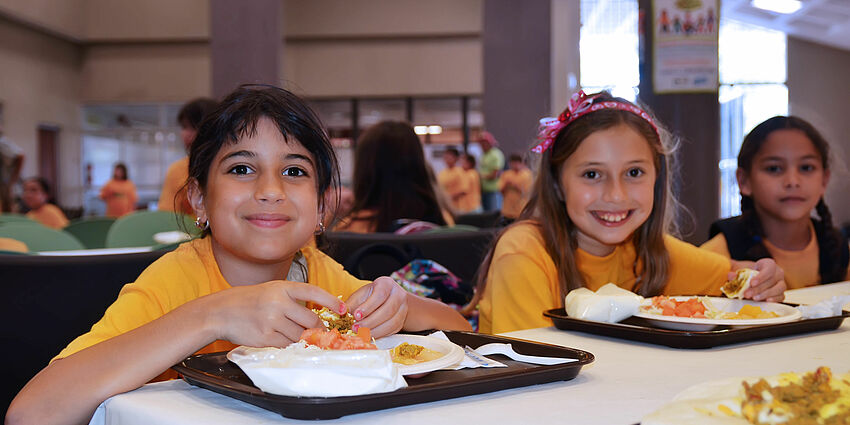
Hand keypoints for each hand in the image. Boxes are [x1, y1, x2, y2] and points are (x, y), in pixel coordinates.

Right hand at [202, 281, 344, 347]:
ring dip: (302, 338)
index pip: (313, 292)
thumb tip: (318, 315)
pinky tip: (282, 339)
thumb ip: (293, 300)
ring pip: (300, 335)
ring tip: (293, 333)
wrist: (222, 312)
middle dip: (318, 328)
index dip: (331, 301)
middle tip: (320, 331)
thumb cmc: (250, 301)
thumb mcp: (272, 291)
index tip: (342, 309)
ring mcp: (272, 320)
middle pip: (311, 320)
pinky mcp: (266, 337)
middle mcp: (279, 302)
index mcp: (283, 288)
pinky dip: (289, 344)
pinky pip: (287, 344)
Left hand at [345, 277, 408, 337]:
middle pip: (387, 310)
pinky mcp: (401, 321)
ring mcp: (402, 309)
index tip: (356, 315)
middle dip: (370, 322)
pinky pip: (392, 330)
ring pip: (391, 323)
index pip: (380, 295)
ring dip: (374, 330)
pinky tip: (368, 335)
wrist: (388, 300)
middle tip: (355, 328)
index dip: (368, 306)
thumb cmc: (371, 296)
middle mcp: (398, 295)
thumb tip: (341, 314)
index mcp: (387, 284)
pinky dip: (379, 334)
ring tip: (360, 333)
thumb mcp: (361, 295)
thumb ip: (352, 304)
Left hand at [732, 258, 785, 301]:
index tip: (752, 283)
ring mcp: (781, 283)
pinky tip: (766, 301)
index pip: (769, 268)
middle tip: (747, 294)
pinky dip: (775, 299)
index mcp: (768, 264)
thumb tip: (730, 275)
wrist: (753, 279)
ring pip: (779, 288)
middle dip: (758, 288)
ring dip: (765, 294)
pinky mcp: (781, 293)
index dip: (761, 276)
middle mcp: (778, 272)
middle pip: (772, 280)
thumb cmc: (748, 274)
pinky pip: (781, 296)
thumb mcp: (741, 271)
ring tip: (754, 298)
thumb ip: (736, 274)